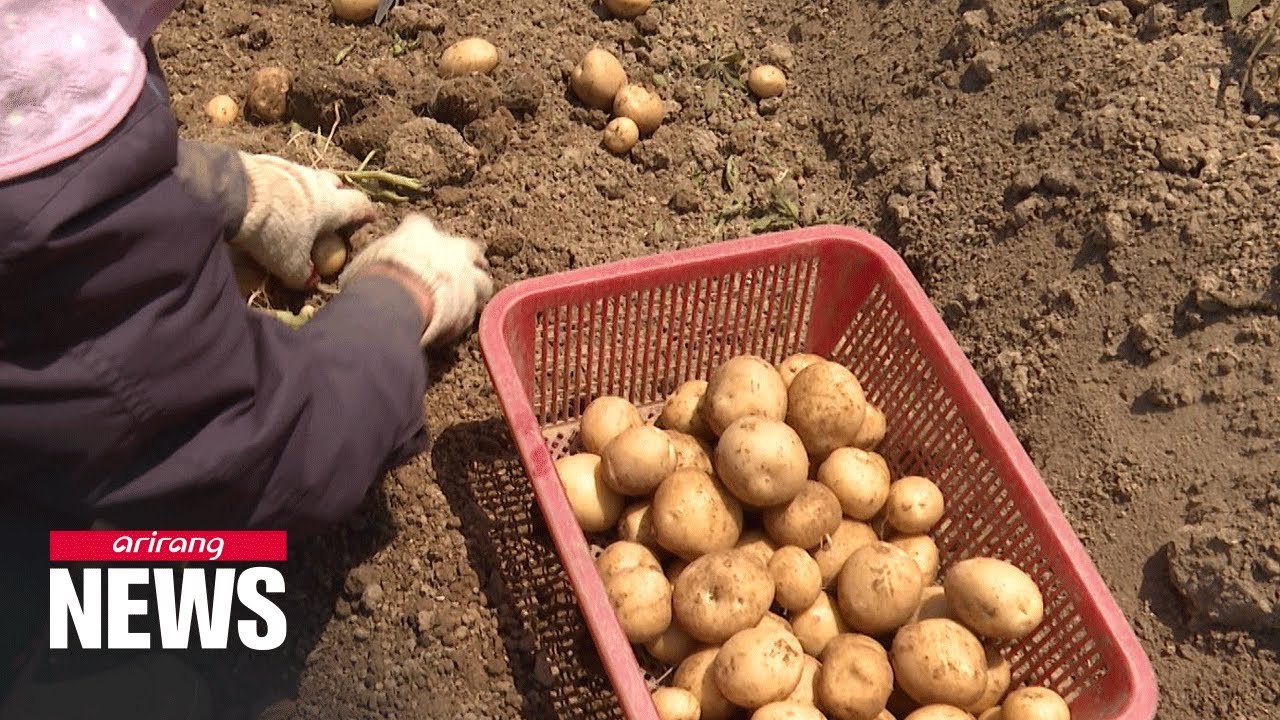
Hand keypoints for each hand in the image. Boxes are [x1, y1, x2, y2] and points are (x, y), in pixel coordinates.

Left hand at [232, 153, 375, 288]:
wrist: (235, 195)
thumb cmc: (274, 232)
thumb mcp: (289, 265)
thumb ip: (303, 274)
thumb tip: (308, 281)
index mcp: (332, 205)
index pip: (360, 205)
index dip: (366, 212)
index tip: (370, 217)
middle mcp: (316, 183)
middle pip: (335, 183)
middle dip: (338, 193)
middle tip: (333, 207)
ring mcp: (291, 169)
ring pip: (308, 177)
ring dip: (308, 189)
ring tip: (299, 205)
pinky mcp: (265, 163)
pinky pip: (281, 174)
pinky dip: (282, 185)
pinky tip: (271, 198)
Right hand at [339, 214, 494, 346]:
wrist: (399, 297)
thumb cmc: (376, 278)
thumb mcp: (365, 265)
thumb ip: (374, 264)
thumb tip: (364, 275)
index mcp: (417, 232)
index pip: (419, 224)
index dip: (418, 236)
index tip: (415, 247)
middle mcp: (446, 244)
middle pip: (464, 246)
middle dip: (463, 256)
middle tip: (458, 268)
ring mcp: (464, 268)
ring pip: (481, 275)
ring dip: (476, 284)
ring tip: (472, 295)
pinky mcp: (473, 294)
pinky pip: (479, 301)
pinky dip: (473, 308)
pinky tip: (467, 317)